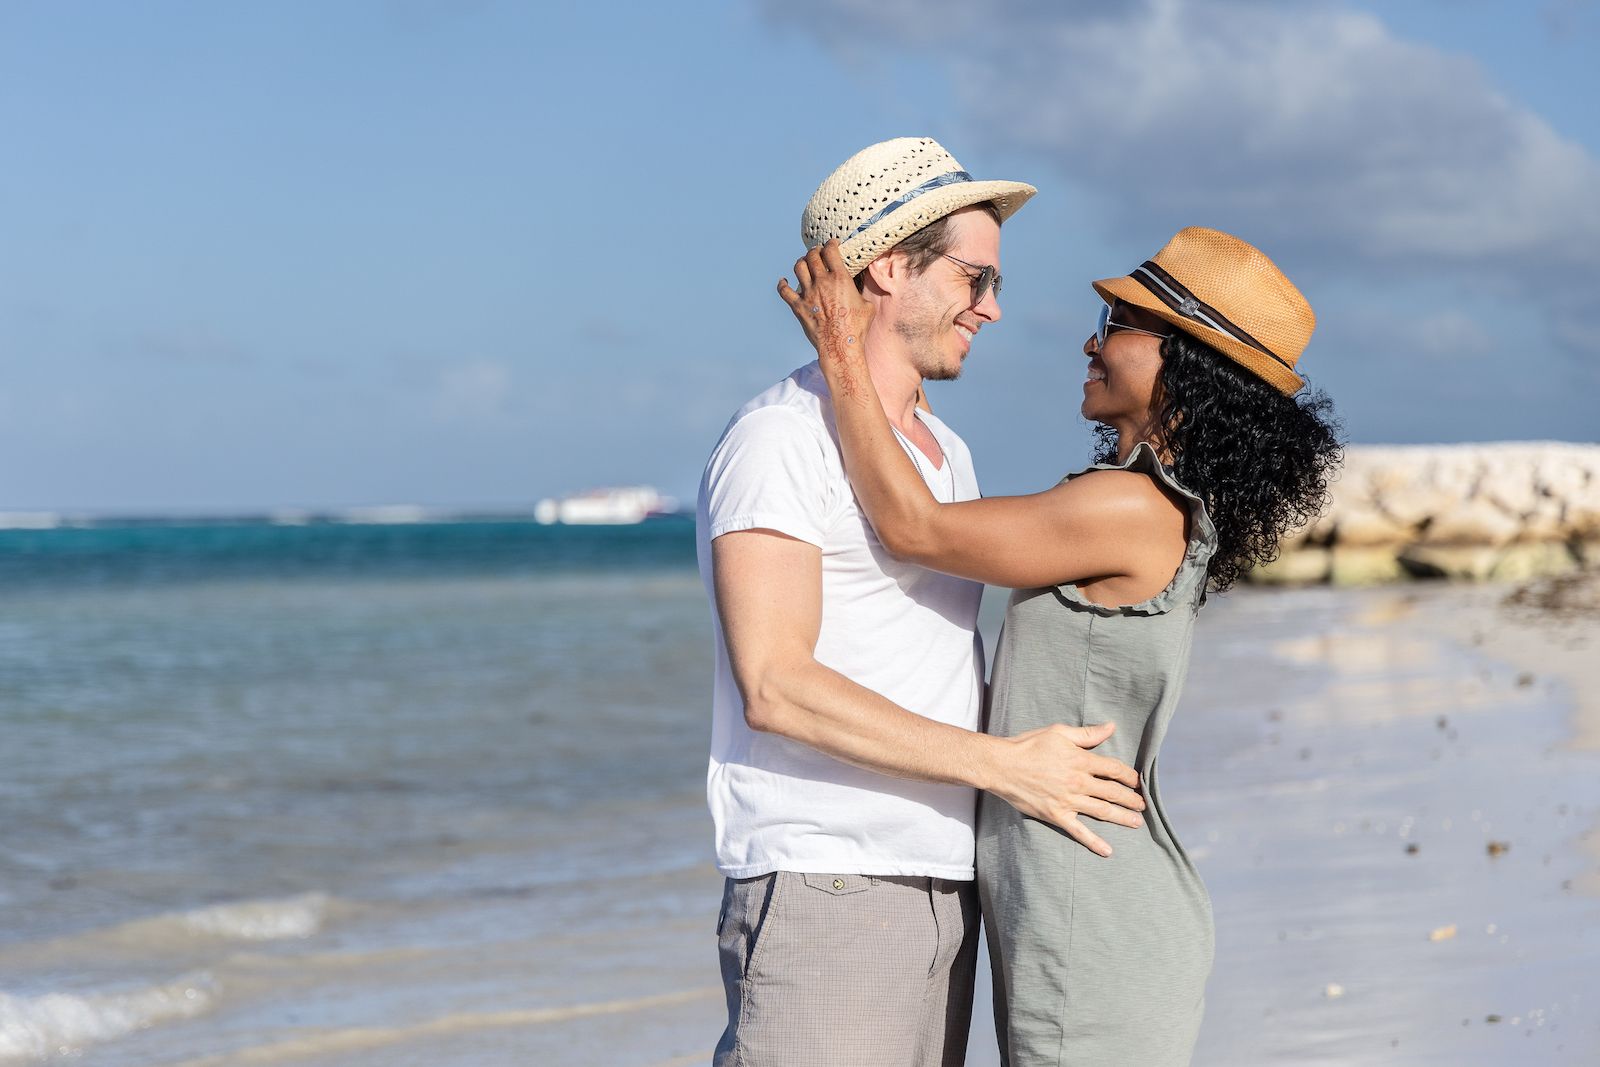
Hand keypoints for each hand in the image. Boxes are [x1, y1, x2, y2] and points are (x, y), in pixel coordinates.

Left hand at [777, 239, 874, 381]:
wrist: (840, 346)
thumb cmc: (857, 328)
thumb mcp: (867, 306)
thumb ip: (860, 293)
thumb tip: (860, 290)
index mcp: (840, 279)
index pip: (831, 252)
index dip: (831, 244)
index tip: (832, 244)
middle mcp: (822, 282)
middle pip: (812, 256)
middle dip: (814, 251)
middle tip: (817, 252)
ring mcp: (808, 294)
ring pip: (798, 267)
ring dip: (801, 262)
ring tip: (804, 263)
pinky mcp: (798, 306)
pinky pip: (784, 290)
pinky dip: (782, 284)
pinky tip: (783, 281)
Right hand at [990, 722, 1144, 856]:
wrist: (1002, 766)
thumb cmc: (1028, 745)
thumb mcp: (1058, 733)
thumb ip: (1087, 734)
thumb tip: (1111, 727)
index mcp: (1080, 760)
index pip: (1114, 769)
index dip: (1129, 776)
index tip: (1137, 781)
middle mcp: (1078, 782)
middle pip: (1112, 792)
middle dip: (1131, 799)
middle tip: (1143, 805)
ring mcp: (1068, 801)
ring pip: (1102, 811)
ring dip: (1122, 817)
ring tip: (1137, 823)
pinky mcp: (1056, 815)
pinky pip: (1078, 831)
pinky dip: (1094, 842)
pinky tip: (1107, 851)